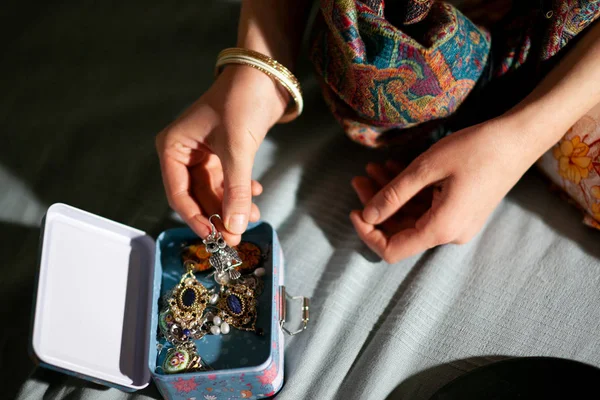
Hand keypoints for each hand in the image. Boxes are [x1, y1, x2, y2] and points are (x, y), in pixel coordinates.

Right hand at [156, 65, 287, 244]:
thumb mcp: (237, 150)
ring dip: (233, 205)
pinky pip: (227, 181)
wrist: (265, 76)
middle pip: (197, 196)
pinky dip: (240, 190)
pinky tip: (255, 192)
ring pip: (214, 191)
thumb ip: (236, 191)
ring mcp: (203, 154)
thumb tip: (236, 227)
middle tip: (236, 236)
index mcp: (173, 147)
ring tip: (254, 216)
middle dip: (218, 216)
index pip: (178, 193)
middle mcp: (184, 153)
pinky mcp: (222, 153)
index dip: (196, 218)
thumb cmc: (241, 102)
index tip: (214, 236)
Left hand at [350, 118, 539, 262]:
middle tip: (360, 178)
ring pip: (412, 216)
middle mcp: (449, 233)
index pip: (392, 250)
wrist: (518, 139)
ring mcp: (457, 223)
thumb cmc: (475, 149)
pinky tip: (394, 169)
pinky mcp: (460, 211)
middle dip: (377, 206)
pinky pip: (427, 208)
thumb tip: (367, 215)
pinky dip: (409, 192)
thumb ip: (394, 195)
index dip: (368, 234)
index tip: (354, 210)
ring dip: (391, 195)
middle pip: (400, 231)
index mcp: (441, 228)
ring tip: (374, 168)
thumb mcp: (426, 168)